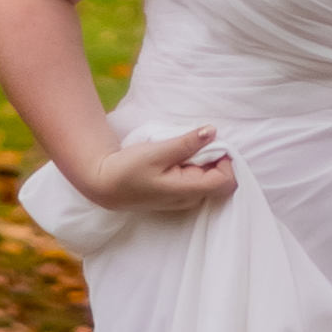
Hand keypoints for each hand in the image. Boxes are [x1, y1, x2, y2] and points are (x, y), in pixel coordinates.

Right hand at [93, 120, 238, 217]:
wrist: (105, 184)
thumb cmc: (129, 168)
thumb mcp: (157, 151)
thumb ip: (187, 143)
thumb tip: (213, 132)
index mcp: (188, 191)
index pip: (226, 182)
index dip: (225, 160)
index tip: (208, 143)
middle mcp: (190, 200)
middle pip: (219, 179)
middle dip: (212, 158)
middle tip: (191, 143)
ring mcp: (184, 199)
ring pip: (208, 179)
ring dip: (201, 161)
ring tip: (180, 150)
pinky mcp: (177, 195)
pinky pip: (196, 180)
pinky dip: (192, 166)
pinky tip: (175, 158)